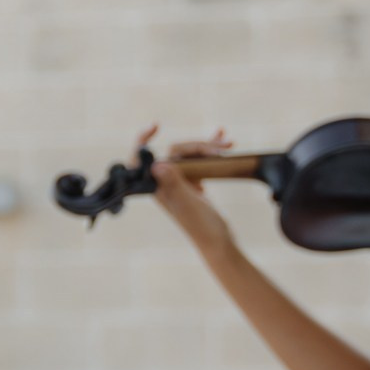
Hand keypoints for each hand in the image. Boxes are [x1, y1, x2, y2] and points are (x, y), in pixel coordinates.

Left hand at [141, 123, 236, 255]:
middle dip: (198, 145)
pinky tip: (224, 142)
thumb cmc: (202, 227)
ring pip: (189, 155)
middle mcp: (164, 183)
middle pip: (175, 152)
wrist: (218, 243)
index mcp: (157, 186)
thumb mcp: (188, 204)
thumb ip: (172, 185)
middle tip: (223, 148)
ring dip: (208, 146)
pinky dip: (210, 150)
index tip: (156, 126)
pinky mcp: (192, 185)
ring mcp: (179, 183)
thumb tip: (156, 165)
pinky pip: (199, 161)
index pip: (140, 159)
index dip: (142, 140)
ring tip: (229, 144)